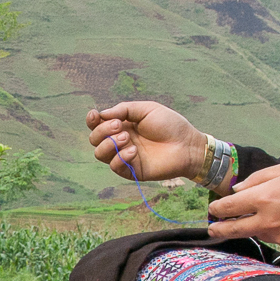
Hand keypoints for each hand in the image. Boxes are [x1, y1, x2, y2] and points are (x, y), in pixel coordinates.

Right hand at [87, 101, 204, 182]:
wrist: (187, 144)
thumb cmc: (170, 125)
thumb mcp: (147, 109)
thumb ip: (124, 109)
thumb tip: (102, 114)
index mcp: (122, 125)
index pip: (98, 125)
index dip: (92, 120)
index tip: (95, 115)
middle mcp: (120, 141)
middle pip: (95, 139)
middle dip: (102, 131)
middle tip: (120, 126)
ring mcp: (125, 156)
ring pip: (100, 154)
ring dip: (109, 144)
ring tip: (127, 138)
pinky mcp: (132, 170)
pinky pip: (115, 167)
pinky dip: (120, 158)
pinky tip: (134, 151)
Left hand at [207, 162, 279, 252]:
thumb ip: (257, 179)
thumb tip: (237, 190)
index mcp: (263, 198)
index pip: (229, 207)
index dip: (218, 208)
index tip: (213, 209)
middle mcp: (268, 221)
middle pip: (235, 229)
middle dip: (220, 229)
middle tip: (212, 229)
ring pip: (259, 233)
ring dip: (257, 226)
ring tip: (273, 214)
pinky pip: (278, 240)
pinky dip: (279, 232)